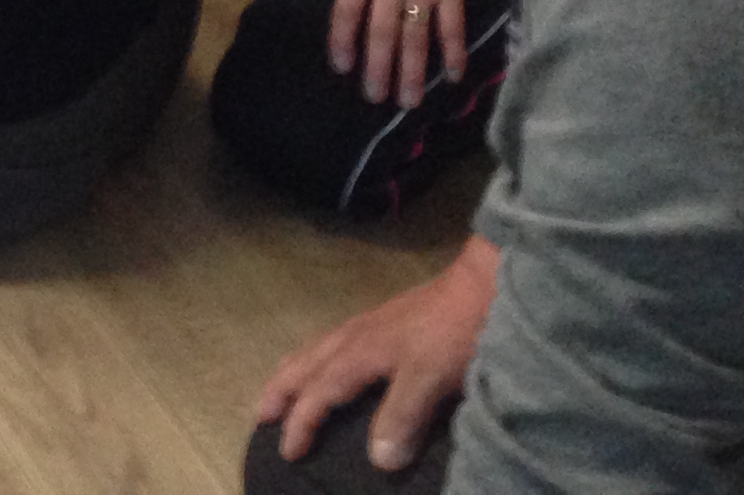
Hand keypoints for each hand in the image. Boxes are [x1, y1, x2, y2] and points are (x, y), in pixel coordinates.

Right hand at [257, 236, 499, 470]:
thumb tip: (377, 460)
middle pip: (306, 364)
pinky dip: (318, 356)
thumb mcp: (429, 376)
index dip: (302, 422)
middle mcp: (356, 337)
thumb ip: (402, 415)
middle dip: (281, 390)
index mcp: (360, 352)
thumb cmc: (455, 332)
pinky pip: (335, 341)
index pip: (319, 392)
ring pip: (317, 349)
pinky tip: (331, 359)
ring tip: (280, 385)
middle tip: (260, 413)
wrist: (483, 285)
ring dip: (294, 371)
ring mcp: (370, 324)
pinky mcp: (387, 319)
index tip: (287, 451)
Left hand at [288, 0, 483, 107]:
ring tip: (408, 101)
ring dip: (411, 71)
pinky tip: (452, 76)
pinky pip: (452, 26)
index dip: (342, 41)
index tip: (341, 67)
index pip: (346, 12)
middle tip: (376, 97)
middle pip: (381, 33)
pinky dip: (454, 52)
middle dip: (378, 68)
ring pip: (415, 38)